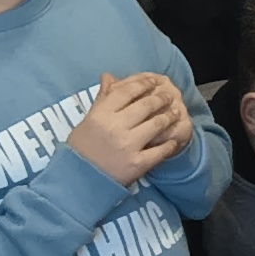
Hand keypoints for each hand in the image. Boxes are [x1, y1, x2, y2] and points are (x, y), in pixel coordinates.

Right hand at [66, 68, 189, 184]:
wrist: (79, 179)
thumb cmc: (82, 147)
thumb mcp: (89, 120)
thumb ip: (103, 99)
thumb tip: (109, 76)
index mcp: (101, 114)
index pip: (127, 91)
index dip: (143, 83)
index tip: (153, 81)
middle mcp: (115, 127)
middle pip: (146, 105)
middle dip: (161, 98)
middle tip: (169, 95)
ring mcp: (128, 145)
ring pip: (156, 124)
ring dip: (169, 117)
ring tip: (175, 113)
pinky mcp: (137, 163)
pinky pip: (160, 150)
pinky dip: (169, 144)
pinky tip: (173, 140)